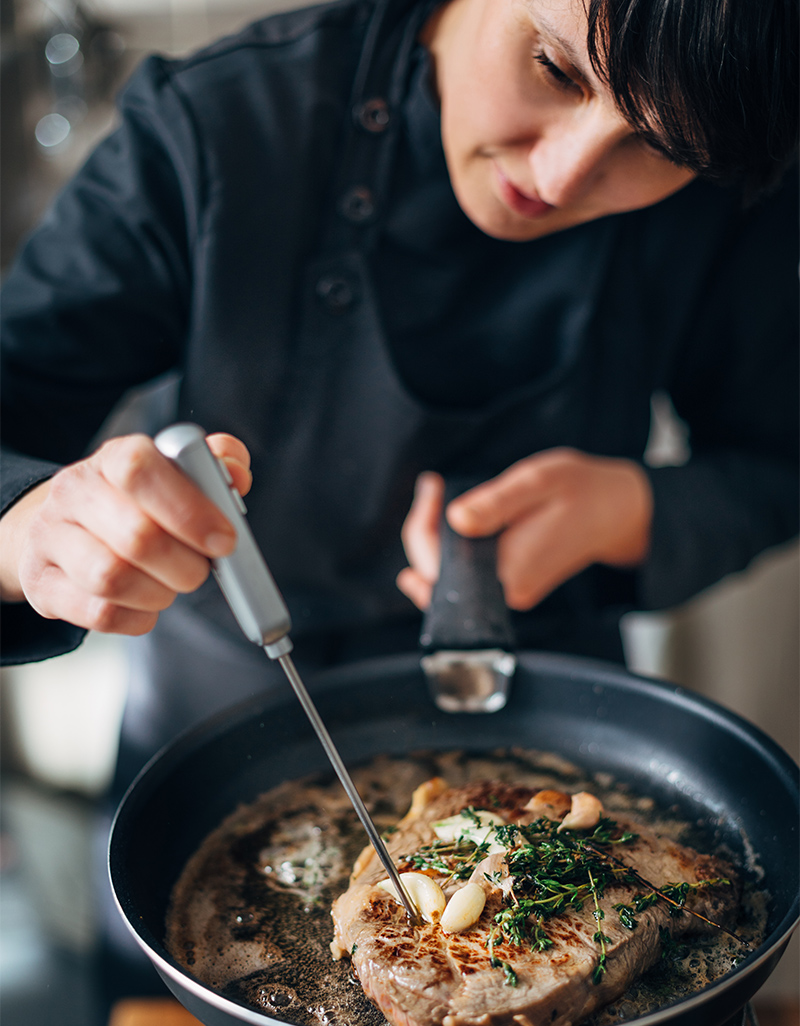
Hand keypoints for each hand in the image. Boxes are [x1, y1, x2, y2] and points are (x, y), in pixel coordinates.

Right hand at [0, 432, 251, 635]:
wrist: (61, 528)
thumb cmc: (131, 504)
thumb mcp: (170, 474)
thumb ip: (212, 466)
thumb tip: (238, 473)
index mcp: (112, 458)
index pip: (140, 470)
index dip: (189, 509)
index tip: (225, 539)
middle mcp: (73, 493)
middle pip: (136, 536)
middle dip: (186, 564)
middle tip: (201, 570)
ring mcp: (50, 539)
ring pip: (112, 578)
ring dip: (160, 592)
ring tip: (171, 586)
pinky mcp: (42, 584)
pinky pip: (99, 613)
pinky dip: (137, 617)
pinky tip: (146, 605)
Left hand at [397, 448, 652, 610]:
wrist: (618, 514)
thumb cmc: (582, 492)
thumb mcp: (537, 482)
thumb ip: (495, 503)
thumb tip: (455, 519)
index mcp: (509, 571)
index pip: (436, 566)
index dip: (421, 526)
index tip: (431, 488)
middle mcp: (506, 592)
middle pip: (435, 576)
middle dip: (424, 531)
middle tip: (432, 488)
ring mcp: (509, 594)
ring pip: (448, 577)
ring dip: (434, 541)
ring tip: (437, 499)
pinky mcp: (512, 587)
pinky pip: (466, 575)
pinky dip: (451, 550)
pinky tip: (450, 524)